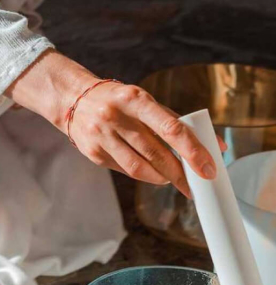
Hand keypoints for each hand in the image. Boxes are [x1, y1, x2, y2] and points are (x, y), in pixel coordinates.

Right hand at [6, 50, 226, 197]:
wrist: (73, 101)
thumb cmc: (117, 101)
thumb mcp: (142, 101)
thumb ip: (173, 121)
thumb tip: (211, 144)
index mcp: (136, 99)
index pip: (171, 128)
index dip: (192, 151)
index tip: (207, 168)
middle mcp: (117, 117)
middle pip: (156, 153)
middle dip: (179, 173)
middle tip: (193, 184)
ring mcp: (103, 137)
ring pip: (139, 168)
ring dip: (161, 178)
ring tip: (172, 181)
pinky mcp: (94, 153)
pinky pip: (124, 170)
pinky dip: (142, 174)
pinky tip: (150, 174)